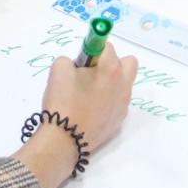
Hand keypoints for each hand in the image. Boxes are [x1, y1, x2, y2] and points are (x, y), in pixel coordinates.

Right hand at [15, 44, 137, 187]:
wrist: (64, 140)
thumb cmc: (62, 102)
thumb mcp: (58, 70)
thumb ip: (69, 60)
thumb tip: (79, 66)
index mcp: (111, 69)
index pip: (108, 46)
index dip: (93, 50)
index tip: (83, 61)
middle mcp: (123, 85)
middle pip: (129, 63)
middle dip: (113, 63)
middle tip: (93, 74)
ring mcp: (123, 105)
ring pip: (124, 85)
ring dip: (111, 83)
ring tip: (89, 95)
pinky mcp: (119, 121)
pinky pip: (118, 104)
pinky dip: (108, 103)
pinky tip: (91, 111)